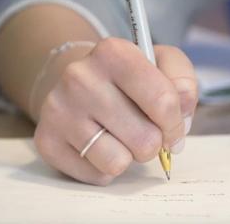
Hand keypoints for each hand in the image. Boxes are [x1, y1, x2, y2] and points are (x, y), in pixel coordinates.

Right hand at [34, 38, 197, 185]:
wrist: (80, 85)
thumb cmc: (128, 79)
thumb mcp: (162, 64)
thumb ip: (182, 81)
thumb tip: (182, 113)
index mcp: (114, 53)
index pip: (164, 102)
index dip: (176, 123)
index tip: (172, 127)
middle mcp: (80, 78)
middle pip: (145, 140)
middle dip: (153, 142)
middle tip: (144, 131)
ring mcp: (59, 111)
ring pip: (118, 163)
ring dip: (129, 156)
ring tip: (121, 137)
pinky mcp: (47, 141)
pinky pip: (97, 175)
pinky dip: (106, 167)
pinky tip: (101, 145)